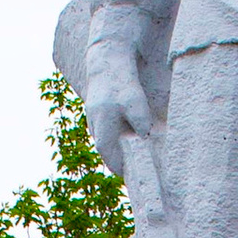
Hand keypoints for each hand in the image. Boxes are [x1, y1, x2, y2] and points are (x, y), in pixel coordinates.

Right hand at [83, 33, 148, 172]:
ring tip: (133, 156)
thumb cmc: (122, 82)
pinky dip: (114, 138)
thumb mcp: (135, 101)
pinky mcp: (95, 112)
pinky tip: (126, 137)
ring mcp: (93, 119)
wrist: (107, 60)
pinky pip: (105, 132)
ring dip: (117, 150)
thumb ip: (140, 120)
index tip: (134, 177)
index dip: (121, 170)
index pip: (111, 158)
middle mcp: (95, 126)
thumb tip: (144, 137)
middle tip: (136, 170)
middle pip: (107, 153)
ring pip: (105, 142)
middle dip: (120, 162)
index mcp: (103, 127)